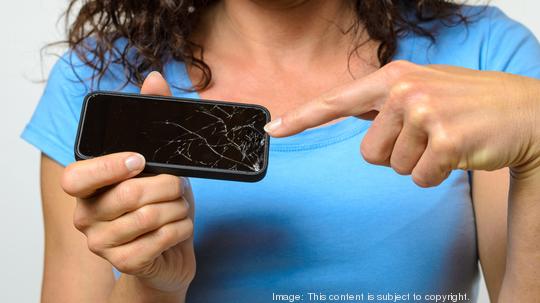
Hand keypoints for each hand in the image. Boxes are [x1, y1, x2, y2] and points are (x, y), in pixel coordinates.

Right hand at [61, 72, 195, 296]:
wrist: (168, 250)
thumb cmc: (159, 201)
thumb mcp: (157, 161)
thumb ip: (151, 119)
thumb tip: (154, 78)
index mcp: (87, 186)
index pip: (76, 177)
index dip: (109, 167)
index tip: (141, 160)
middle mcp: (86, 215)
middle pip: (128, 194)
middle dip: (168, 186)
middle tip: (178, 186)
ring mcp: (102, 242)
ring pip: (148, 217)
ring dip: (179, 208)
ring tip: (181, 206)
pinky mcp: (124, 263)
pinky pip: (160, 240)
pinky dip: (181, 228)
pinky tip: (181, 226)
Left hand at [265, 60, 539, 185]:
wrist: (523, 110)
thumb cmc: (466, 101)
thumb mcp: (421, 87)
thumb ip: (381, 102)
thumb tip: (344, 111)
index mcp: (393, 77)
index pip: (335, 101)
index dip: (301, 118)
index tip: (273, 129)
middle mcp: (404, 91)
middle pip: (367, 153)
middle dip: (395, 154)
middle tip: (427, 136)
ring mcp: (425, 113)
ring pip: (393, 168)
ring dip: (418, 163)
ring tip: (445, 139)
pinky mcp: (445, 139)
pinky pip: (419, 179)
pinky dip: (436, 175)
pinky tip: (457, 153)